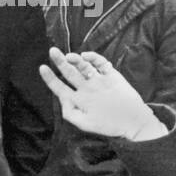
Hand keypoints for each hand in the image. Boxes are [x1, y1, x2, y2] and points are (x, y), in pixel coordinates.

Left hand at [39, 48, 163, 140]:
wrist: (133, 123)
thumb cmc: (107, 124)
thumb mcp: (84, 123)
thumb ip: (70, 112)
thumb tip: (62, 97)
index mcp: (76, 99)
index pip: (59, 87)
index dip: (50, 78)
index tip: (42, 68)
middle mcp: (85, 88)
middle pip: (70, 72)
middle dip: (60, 62)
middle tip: (52, 51)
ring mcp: (97, 80)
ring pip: (84, 66)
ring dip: (76, 60)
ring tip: (69, 56)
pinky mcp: (111, 76)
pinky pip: (101, 63)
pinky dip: (94, 58)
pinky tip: (86, 56)